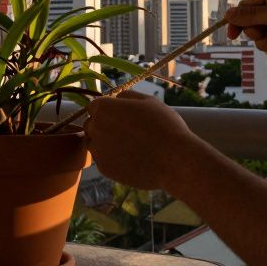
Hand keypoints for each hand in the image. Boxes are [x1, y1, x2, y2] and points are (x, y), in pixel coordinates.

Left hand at [82, 93, 202, 190]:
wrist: (174, 160)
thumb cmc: (164, 125)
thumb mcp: (148, 101)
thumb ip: (127, 96)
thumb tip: (116, 98)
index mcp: (103, 108)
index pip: (94, 106)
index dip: (108, 110)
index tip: (121, 116)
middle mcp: (95, 128)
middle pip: (92, 125)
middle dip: (104, 126)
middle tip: (127, 131)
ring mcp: (98, 150)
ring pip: (96, 144)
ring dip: (107, 143)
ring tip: (132, 146)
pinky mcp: (104, 169)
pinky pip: (105, 160)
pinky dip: (114, 159)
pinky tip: (133, 158)